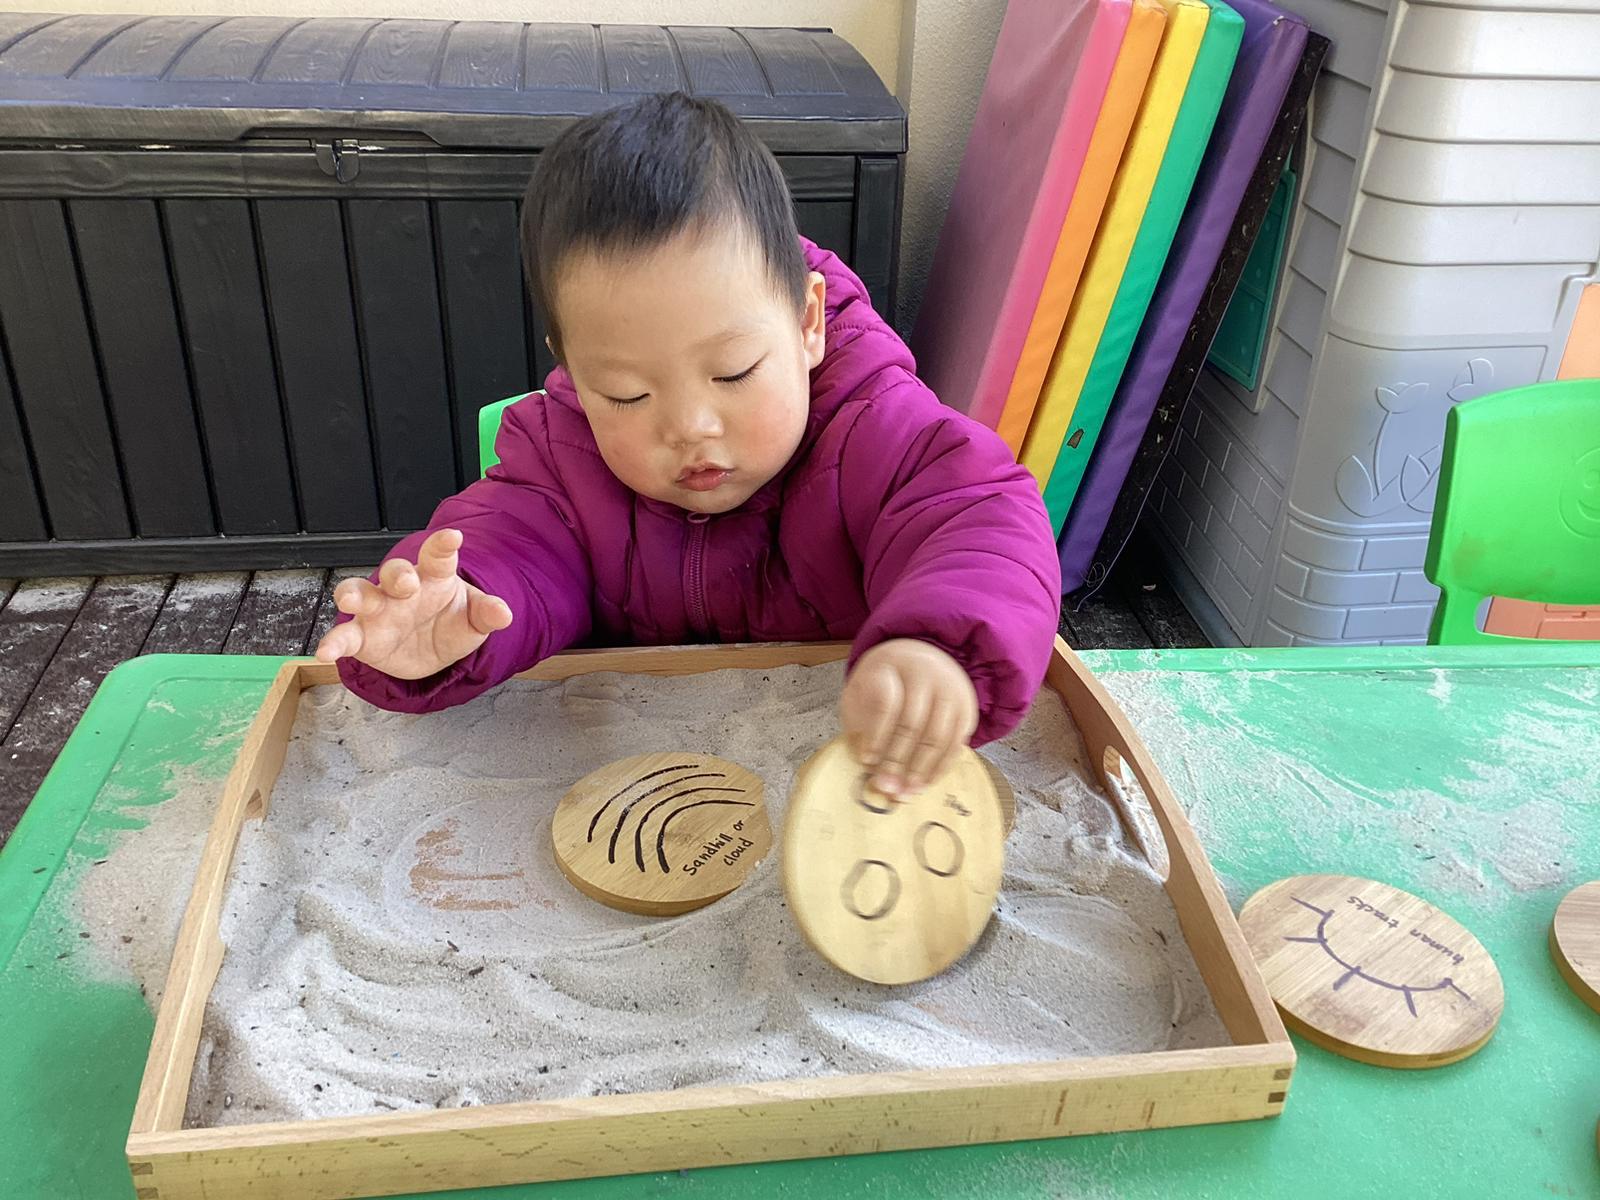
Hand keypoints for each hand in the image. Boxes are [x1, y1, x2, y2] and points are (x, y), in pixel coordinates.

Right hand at [313, 528, 512, 679]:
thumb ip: (487, 614)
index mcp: (434, 577)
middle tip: (406, 584)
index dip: (443, 545)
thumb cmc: (453, 623)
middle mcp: (401, 589)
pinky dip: (333, 642)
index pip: (438, 556)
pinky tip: (325, 652)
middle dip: (397, 574)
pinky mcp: (363, 637)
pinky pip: (345, 636)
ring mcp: (378, 610)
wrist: (434, 652)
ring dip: (353, 594)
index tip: (452, 537)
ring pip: (358, 592)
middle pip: (394, 572)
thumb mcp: (476, 620)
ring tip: (352, 602)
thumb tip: (504, 613)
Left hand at [839, 638, 978, 796]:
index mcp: (891, 665)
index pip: (885, 701)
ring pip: (936, 736)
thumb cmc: (884, 681)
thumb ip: (859, 721)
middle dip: (896, 760)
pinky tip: (926, 783)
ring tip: (905, 792)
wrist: (922, 655)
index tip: (866, 760)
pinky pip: (955, 743)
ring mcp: (949, 690)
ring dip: (920, 770)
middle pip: (911, 723)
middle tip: (884, 786)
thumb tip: (866, 765)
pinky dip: (940, 767)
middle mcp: (924, 673)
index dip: (876, 734)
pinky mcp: (966, 707)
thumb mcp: (862, 689)